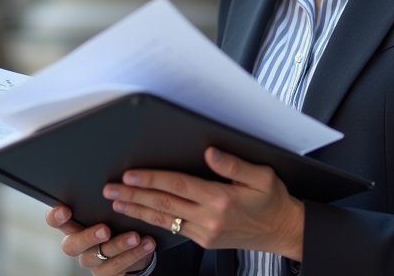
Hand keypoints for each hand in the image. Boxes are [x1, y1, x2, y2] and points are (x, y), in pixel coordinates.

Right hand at [45, 205, 155, 274]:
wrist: (137, 248)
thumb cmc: (119, 222)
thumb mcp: (112, 209)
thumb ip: (109, 198)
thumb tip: (117, 182)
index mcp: (74, 225)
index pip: (56, 221)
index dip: (56, 217)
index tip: (66, 210)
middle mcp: (79, 245)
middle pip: (71, 245)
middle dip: (88, 237)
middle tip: (105, 229)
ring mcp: (92, 261)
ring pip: (100, 256)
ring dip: (119, 245)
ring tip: (135, 236)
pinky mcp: (106, 273)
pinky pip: (117, 267)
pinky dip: (134, 254)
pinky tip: (146, 244)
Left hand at [104, 147, 304, 259]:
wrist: (282, 231)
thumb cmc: (273, 200)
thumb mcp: (262, 176)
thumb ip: (234, 164)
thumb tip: (210, 153)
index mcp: (221, 199)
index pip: (178, 185)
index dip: (152, 179)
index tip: (131, 174)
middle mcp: (210, 218)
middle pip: (164, 204)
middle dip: (134, 195)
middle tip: (111, 189)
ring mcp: (205, 232)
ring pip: (164, 219)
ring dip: (138, 210)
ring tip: (117, 203)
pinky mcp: (204, 240)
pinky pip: (174, 229)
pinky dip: (154, 222)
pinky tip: (141, 216)